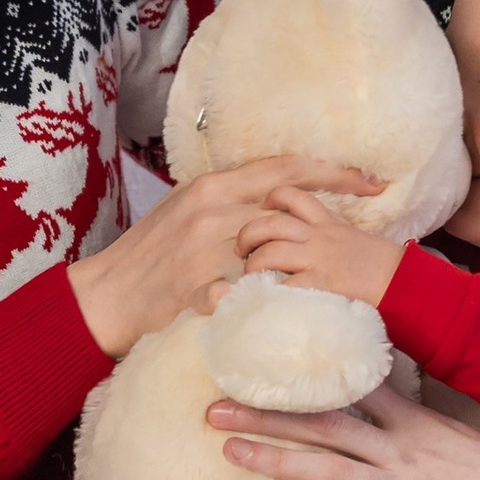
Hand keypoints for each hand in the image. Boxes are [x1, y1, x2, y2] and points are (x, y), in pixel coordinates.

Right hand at [70, 156, 377, 357]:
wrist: (105, 294)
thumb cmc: (148, 255)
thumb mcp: (186, 212)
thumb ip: (228, 203)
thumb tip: (270, 197)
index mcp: (212, 185)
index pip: (283, 168)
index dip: (332, 171)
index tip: (370, 179)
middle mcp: (211, 208)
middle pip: (289, 204)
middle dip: (337, 214)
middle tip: (374, 229)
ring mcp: (203, 248)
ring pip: (272, 248)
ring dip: (306, 263)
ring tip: (340, 276)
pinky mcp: (193, 286)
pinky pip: (240, 294)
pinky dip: (266, 302)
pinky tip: (293, 311)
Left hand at [208, 380, 479, 479]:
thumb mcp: (456, 442)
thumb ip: (412, 432)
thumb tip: (371, 425)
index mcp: (415, 422)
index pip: (348, 390)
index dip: (297, 380)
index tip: (254, 367)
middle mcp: (402, 449)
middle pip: (322, 424)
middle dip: (265, 414)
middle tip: (214, 406)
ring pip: (328, 468)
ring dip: (275, 458)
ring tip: (231, 449)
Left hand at [232, 187, 401, 311]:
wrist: (404, 281)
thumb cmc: (380, 264)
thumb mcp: (351, 237)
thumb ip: (328, 233)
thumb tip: (305, 239)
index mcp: (326, 222)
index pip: (292, 195)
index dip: (270, 199)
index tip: (261, 209)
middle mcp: (318, 236)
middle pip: (271, 222)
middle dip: (248, 234)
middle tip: (241, 249)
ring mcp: (318, 259)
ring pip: (271, 252)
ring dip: (254, 264)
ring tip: (250, 275)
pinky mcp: (321, 283)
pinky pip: (285, 285)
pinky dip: (270, 292)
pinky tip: (265, 298)